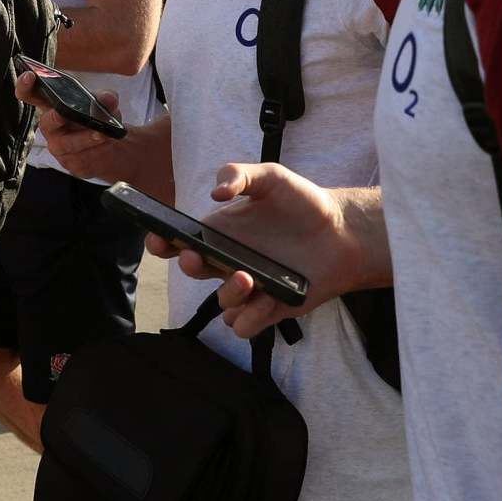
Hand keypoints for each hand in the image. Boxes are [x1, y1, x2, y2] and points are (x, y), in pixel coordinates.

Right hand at [18, 73, 124, 179]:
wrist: (108, 143)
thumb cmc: (95, 116)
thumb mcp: (102, 103)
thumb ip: (105, 98)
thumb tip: (108, 99)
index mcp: (51, 105)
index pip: (30, 95)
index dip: (24, 86)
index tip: (30, 76)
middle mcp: (50, 126)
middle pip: (46, 123)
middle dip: (55, 118)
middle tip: (62, 114)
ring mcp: (58, 146)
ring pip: (66, 144)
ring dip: (84, 138)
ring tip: (102, 133)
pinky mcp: (70, 163)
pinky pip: (80, 158)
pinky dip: (95, 150)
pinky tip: (106, 144)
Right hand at [173, 162, 361, 340]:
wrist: (343, 230)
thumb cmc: (303, 202)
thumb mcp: (271, 176)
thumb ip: (239, 174)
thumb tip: (215, 193)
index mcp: (221, 232)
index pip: (179, 241)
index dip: (161, 242)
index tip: (158, 238)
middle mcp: (229, 261)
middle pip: (193, 270)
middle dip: (189, 265)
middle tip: (199, 255)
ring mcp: (250, 286)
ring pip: (221, 305)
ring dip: (228, 294)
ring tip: (249, 277)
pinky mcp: (271, 308)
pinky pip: (245, 326)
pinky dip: (249, 318)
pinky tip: (266, 299)